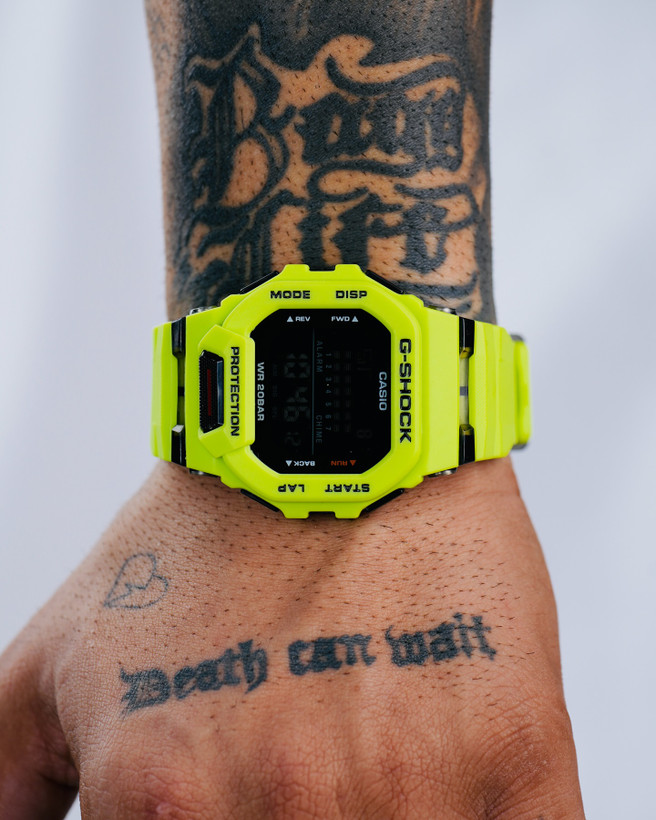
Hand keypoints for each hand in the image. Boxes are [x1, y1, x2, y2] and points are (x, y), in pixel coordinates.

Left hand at [0, 458, 583, 817]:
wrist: (340, 428)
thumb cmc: (219, 526)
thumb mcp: (60, 654)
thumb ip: (7, 778)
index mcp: (167, 801)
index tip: (237, 802)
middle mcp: (292, 806)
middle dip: (288, 815)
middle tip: (300, 760)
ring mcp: (416, 788)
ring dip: (380, 811)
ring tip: (363, 735)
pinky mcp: (517, 754)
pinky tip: (443, 768)